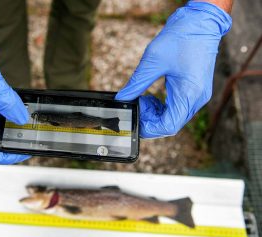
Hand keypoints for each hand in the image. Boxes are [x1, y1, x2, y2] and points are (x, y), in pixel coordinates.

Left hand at [115, 1, 231, 137]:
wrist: (201, 22)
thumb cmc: (181, 37)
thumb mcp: (153, 61)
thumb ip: (136, 84)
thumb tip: (122, 98)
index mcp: (189, 94)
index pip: (169, 126)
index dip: (149, 127)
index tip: (135, 118)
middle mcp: (197, 99)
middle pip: (171, 124)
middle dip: (150, 120)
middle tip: (137, 105)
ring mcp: (198, 95)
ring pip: (174, 117)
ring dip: (156, 114)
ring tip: (143, 99)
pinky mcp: (195, 90)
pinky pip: (178, 108)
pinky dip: (163, 107)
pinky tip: (152, 97)